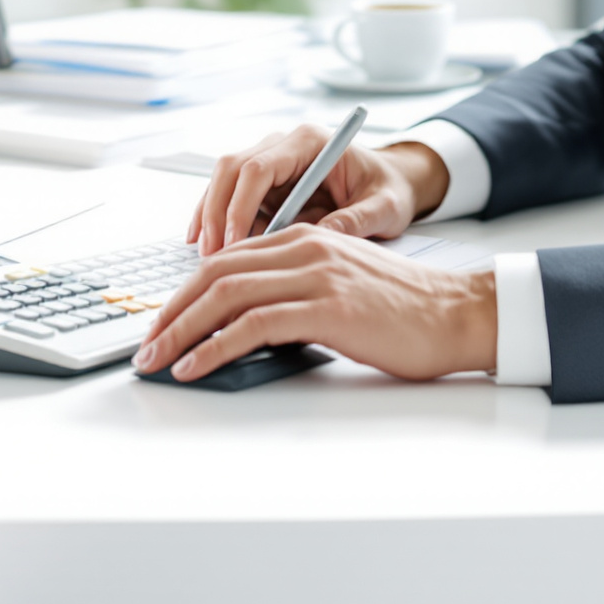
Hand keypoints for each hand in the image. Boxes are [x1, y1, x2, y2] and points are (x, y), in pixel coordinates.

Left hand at [132, 224, 495, 381]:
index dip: (184, 294)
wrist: (458, 314)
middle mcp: (304, 247)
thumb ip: (293, 292)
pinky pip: (253, 325)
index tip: (161, 325)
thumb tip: (244, 327)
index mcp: (304, 237)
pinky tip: (195, 366)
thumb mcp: (339, 286)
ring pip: (225, 295)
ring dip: (181, 331)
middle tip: (145, 347)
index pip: (224, 261)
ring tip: (157, 361)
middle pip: (214, 274)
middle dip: (170, 313)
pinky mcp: (328, 308)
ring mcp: (315, 275)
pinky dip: (214, 346)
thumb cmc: (405, 310)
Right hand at [186, 126, 449, 254]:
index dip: (240, 205)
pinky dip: (216, 221)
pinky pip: (229, 197)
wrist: (390, 183)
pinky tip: (207, 247)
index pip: (259, 167)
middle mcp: (284, 145)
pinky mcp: (264, 183)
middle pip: (231, 169)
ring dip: (211, 218)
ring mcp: (270, 162)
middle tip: (211, 254)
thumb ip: (356, 221)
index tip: (235, 242)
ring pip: (223, 183)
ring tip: (206, 258)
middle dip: (216, 212)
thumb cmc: (389, 190)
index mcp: (311, 142)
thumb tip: (318, 240)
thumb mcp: (385, 207)